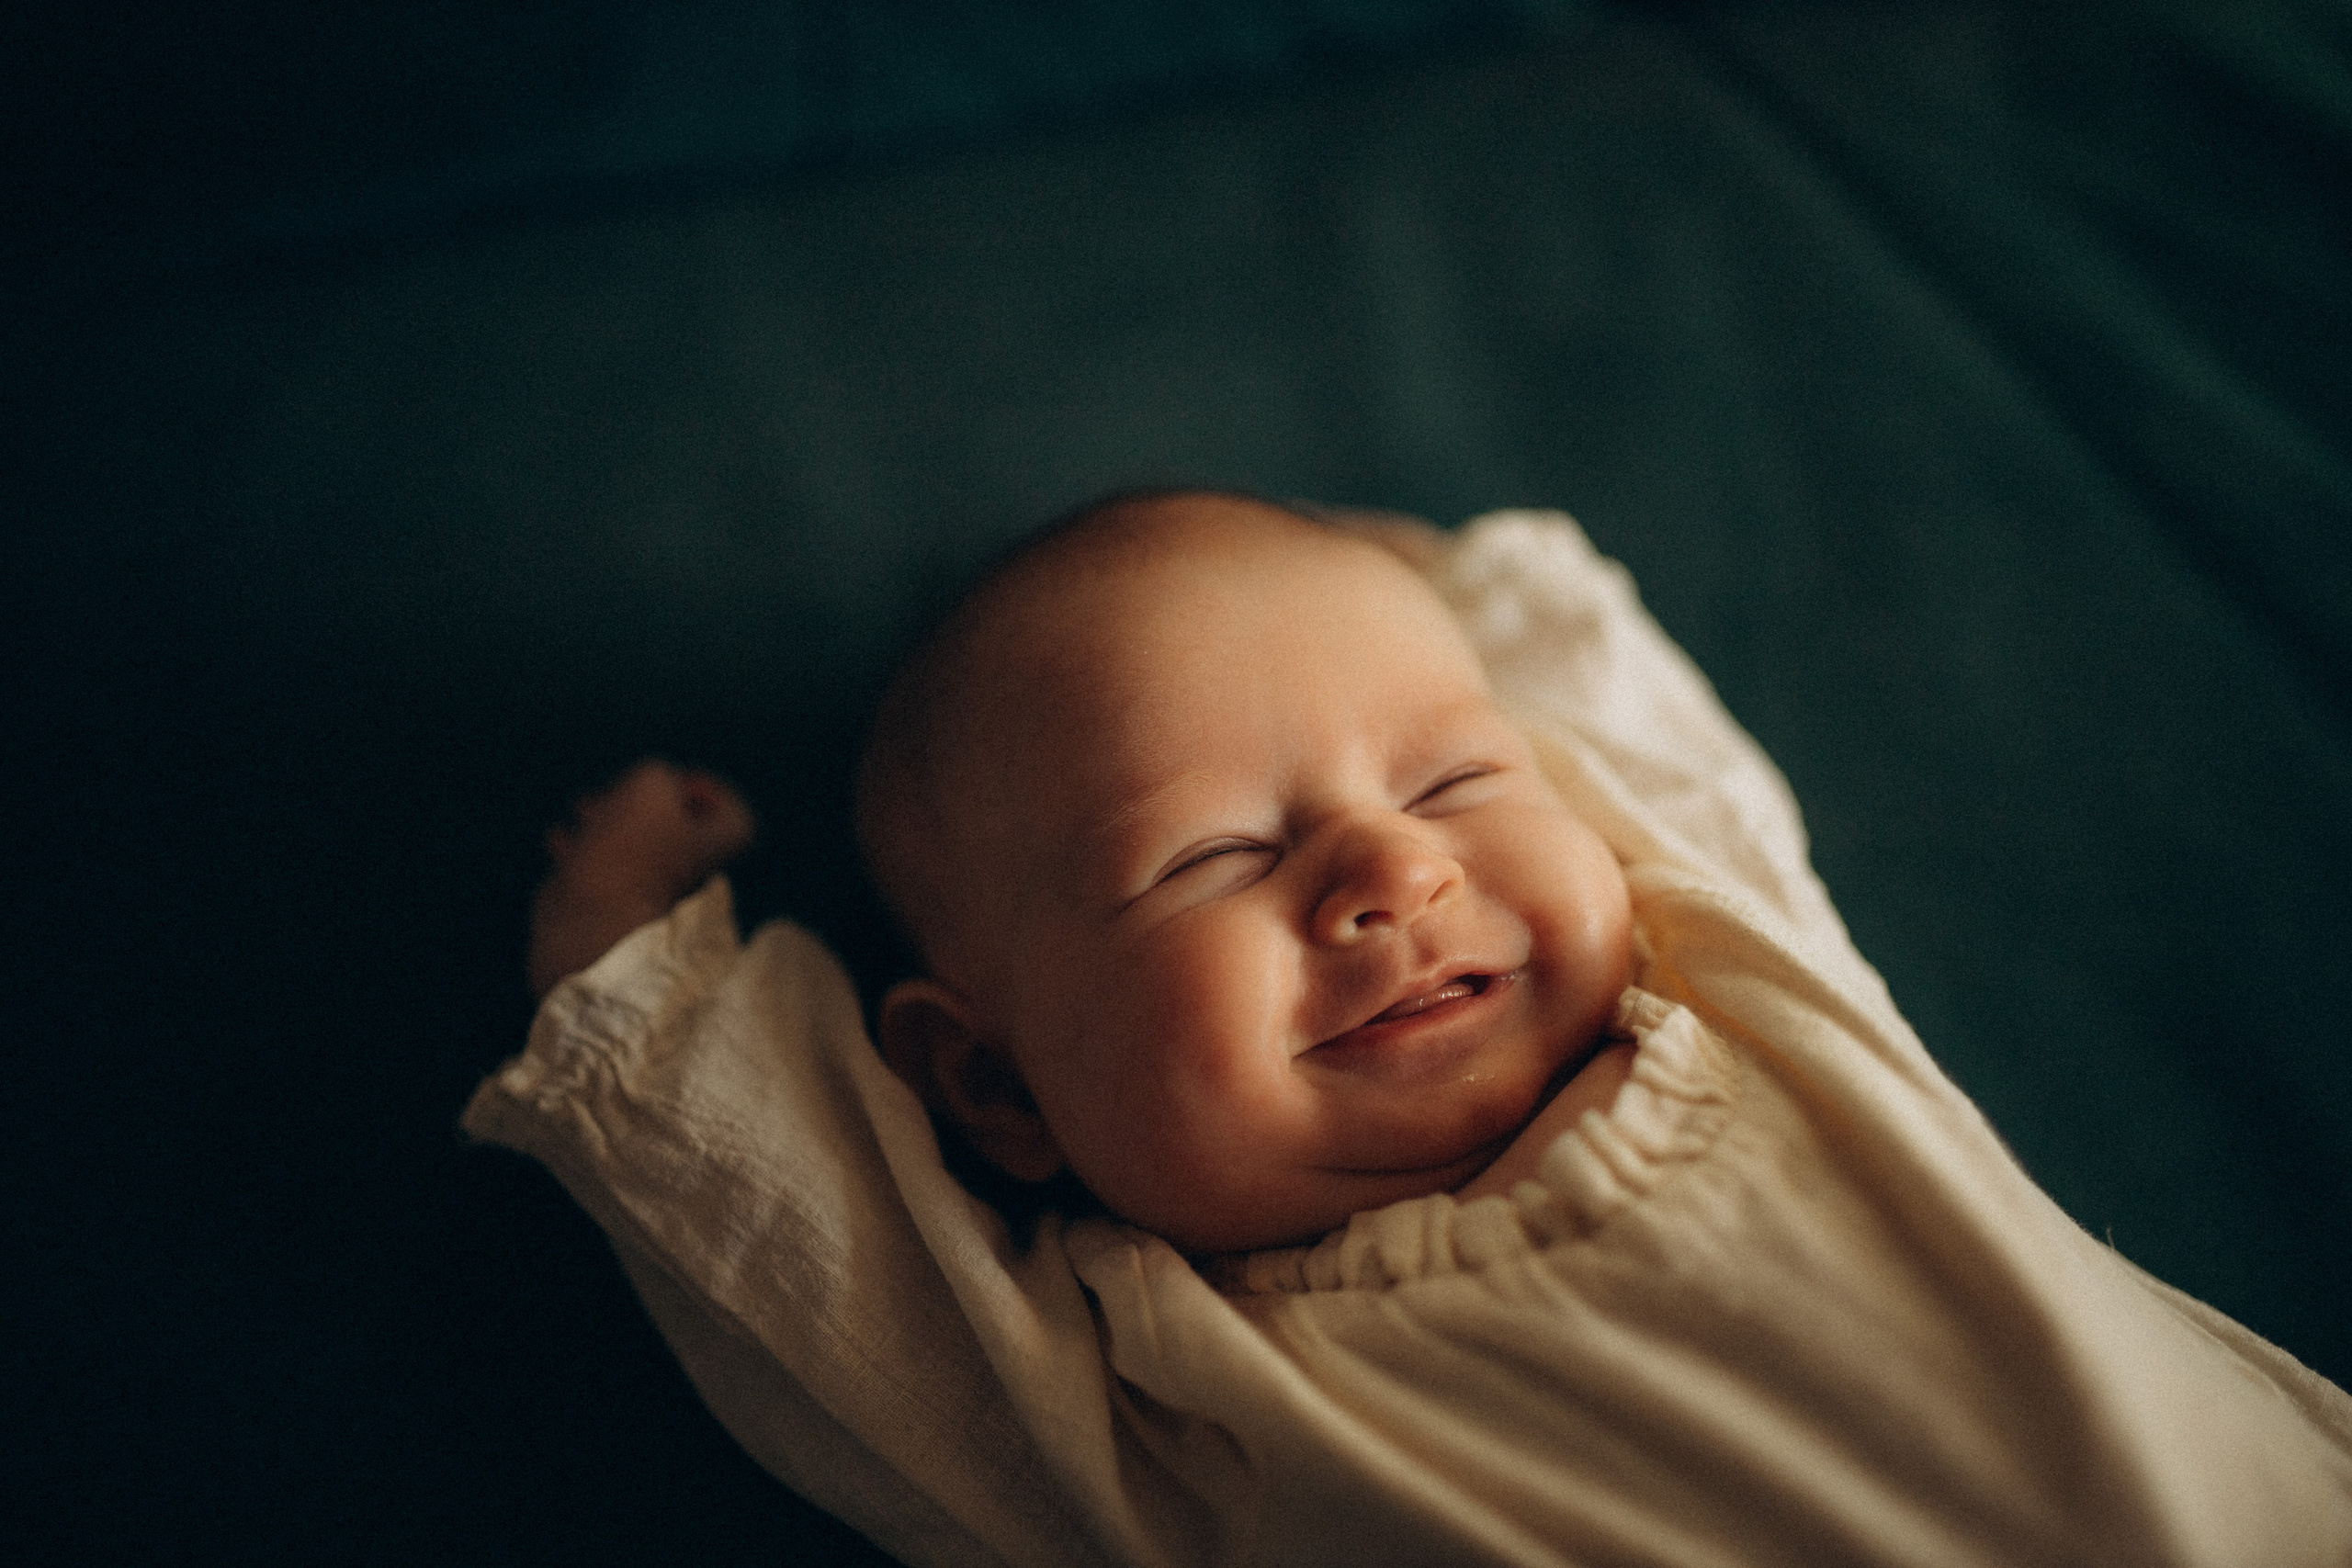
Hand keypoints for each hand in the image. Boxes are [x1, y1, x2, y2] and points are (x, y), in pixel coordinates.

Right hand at [527, 760, 756, 998]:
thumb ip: (656, 775)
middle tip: (614, 792)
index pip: (731, 814)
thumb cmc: (630, 848)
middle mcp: (690, 871)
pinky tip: (558, 837)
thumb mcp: (651, 784)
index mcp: (715, 844)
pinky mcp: (612, 909)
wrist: (591, 920)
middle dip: (639, 802)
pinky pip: (600, 872)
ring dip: (606, 822)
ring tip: (581, 807)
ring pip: (633, 848)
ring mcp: (649, 893)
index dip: (708, 791)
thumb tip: (646, 788)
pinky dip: (581, 849)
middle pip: (675, 827)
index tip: (676, 783)